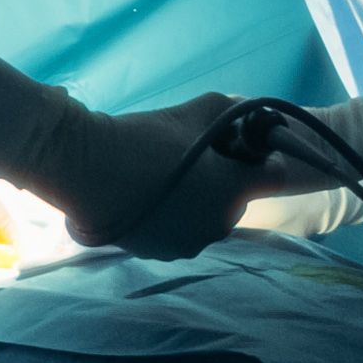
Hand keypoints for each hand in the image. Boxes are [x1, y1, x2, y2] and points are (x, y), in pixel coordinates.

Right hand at [33, 94, 256, 258]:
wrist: (87, 169)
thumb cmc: (143, 139)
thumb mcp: (193, 112)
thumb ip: (230, 110)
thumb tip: (245, 111)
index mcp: (234, 191)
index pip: (275, 176)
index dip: (263, 159)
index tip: (241, 148)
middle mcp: (219, 225)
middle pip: (238, 199)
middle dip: (226, 179)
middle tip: (197, 158)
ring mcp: (189, 244)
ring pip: (208, 218)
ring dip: (199, 201)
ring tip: (168, 178)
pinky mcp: (161, 252)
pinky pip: (181, 232)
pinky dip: (174, 217)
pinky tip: (151, 197)